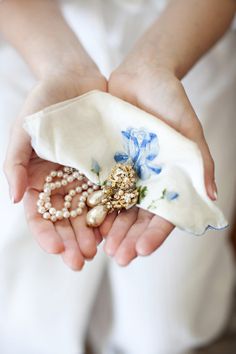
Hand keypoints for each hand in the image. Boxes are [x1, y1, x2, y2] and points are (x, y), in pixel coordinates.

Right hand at [4, 70, 106, 269]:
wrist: (73, 78)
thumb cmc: (42, 103)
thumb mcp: (23, 131)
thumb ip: (15, 163)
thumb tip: (13, 198)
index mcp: (38, 179)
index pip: (39, 214)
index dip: (46, 233)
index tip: (56, 249)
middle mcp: (62, 183)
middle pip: (65, 220)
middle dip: (72, 241)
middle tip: (82, 261)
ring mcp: (85, 178)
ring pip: (88, 213)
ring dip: (92, 234)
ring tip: (99, 252)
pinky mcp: (106, 169)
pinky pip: (109, 193)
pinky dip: (111, 212)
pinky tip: (117, 227)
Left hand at [100, 65, 215, 265]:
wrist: (142, 77)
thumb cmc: (171, 102)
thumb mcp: (189, 129)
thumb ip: (199, 161)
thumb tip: (213, 196)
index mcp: (169, 180)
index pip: (165, 215)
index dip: (155, 234)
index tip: (143, 250)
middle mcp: (146, 182)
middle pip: (138, 219)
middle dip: (130, 239)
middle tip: (119, 258)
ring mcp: (125, 175)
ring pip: (117, 210)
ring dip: (111, 231)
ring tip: (101, 249)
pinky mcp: (105, 164)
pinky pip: (98, 189)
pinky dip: (93, 207)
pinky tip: (85, 222)